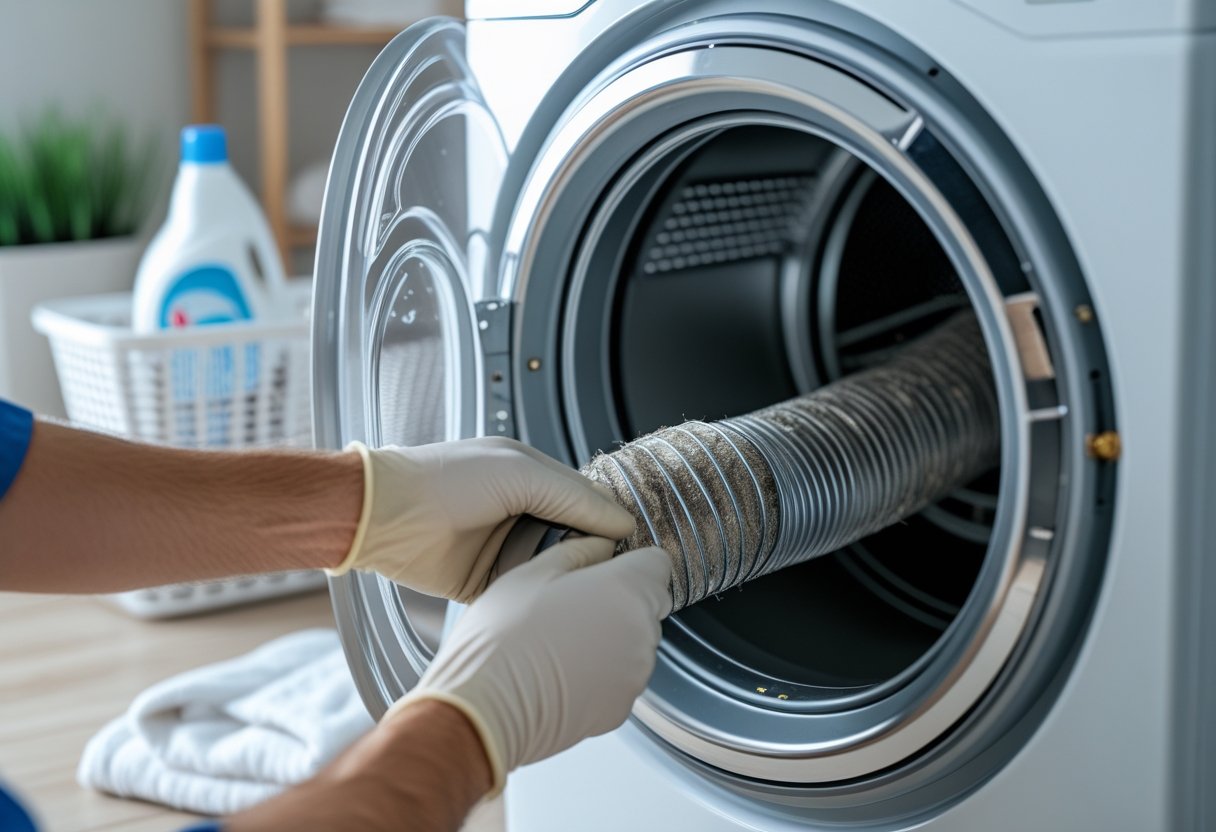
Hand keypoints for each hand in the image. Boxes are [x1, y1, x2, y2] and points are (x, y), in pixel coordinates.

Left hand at [328, 437, 635, 601]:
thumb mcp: (522, 473)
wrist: (385, 516)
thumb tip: (621, 522)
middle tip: (618, 575)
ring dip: (566, 578)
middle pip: (573, 537)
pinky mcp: (484, 580)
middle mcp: (520, 511)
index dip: (609, 522)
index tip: (636, 545)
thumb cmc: (445, 480)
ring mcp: (502, 547)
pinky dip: (537, 597)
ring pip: (551, 567)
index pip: (586, 501)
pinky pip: (523, 591)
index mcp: (531, 476)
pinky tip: (554, 605)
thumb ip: (575, 497)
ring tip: (591, 593)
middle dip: (592, 554)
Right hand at [384, 536, 671, 794]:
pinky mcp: (620, 709)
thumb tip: (601, 547)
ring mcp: (634, 675)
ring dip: (612, 638)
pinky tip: (562, 672)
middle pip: (648, 605)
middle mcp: (642, 633)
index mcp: (626, 589)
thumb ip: (579, 551)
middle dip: (620, 601)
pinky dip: (601, 673)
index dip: (632, 563)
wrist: (486, 706)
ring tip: (562, 642)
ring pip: (635, 643)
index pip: (658, 564)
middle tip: (571, 606)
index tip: (607, 569)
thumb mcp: (533, 571)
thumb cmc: (503, 634)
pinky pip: (620, 678)